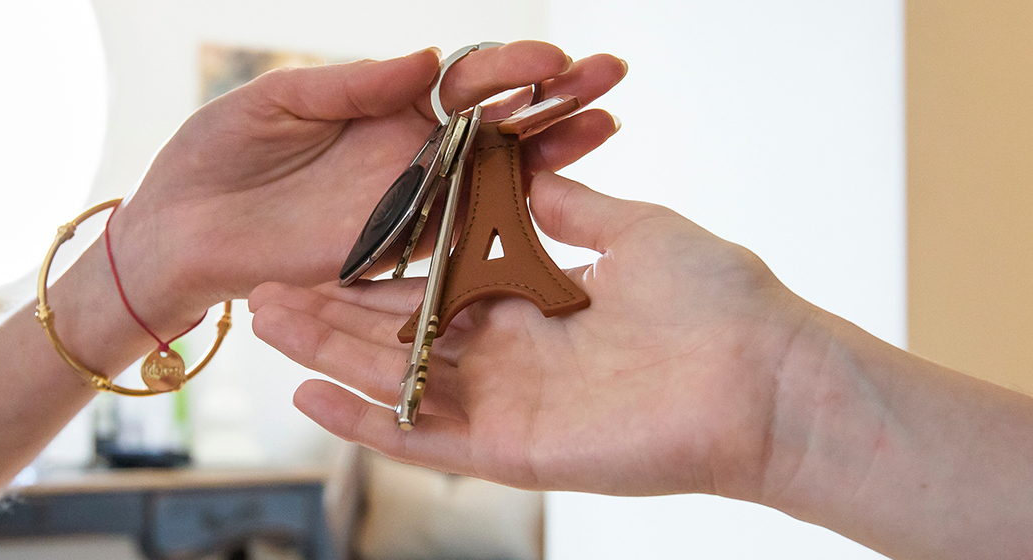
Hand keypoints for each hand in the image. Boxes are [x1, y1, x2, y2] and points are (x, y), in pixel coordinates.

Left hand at [108, 43, 628, 320]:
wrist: (173, 233)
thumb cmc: (213, 156)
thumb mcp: (277, 100)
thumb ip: (352, 85)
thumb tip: (428, 57)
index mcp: (387, 108)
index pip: (465, 82)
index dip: (508, 69)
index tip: (550, 60)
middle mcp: (411, 155)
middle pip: (500, 125)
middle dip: (557, 99)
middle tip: (610, 76)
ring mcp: (409, 206)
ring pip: (496, 177)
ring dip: (553, 152)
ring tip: (604, 123)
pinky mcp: (395, 256)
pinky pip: (459, 237)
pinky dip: (507, 220)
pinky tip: (557, 198)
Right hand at [247, 173, 841, 500]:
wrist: (769, 376)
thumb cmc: (721, 301)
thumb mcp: (637, 229)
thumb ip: (569, 210)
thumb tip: (523, 171)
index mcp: (538, 302)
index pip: (436, 287)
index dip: (378, 271)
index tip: (322, 246)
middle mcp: (515, 356)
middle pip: (399, 335)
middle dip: (330, 311)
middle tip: (263, 286)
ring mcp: (510, 405)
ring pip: (396, 381)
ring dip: (328, 355)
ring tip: (264, 321)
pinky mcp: (514, 450)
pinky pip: (423, 437)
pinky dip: (364, 420)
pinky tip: (309, 395)